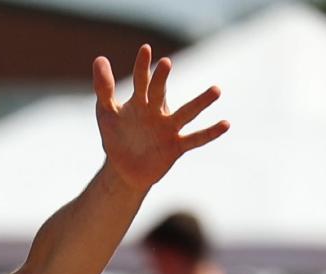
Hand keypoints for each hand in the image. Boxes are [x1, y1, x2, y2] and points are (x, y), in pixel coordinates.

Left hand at [93, 46, 228, 192]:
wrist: (123, 170)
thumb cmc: (117, 136)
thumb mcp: (106, 113)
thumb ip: (104, 89)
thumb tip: (99, 59)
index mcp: (141, 101)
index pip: (142, 80)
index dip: (143, 67)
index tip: (145, 51)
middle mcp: (157, 111)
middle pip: (160, 92)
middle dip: (161, 79)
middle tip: (165, 64)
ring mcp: (168, 128)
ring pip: (187, 113)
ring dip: (201, 102)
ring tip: (216, 90)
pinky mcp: (176, 146)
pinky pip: (195, 139)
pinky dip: (210, 133)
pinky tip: (226, 124)